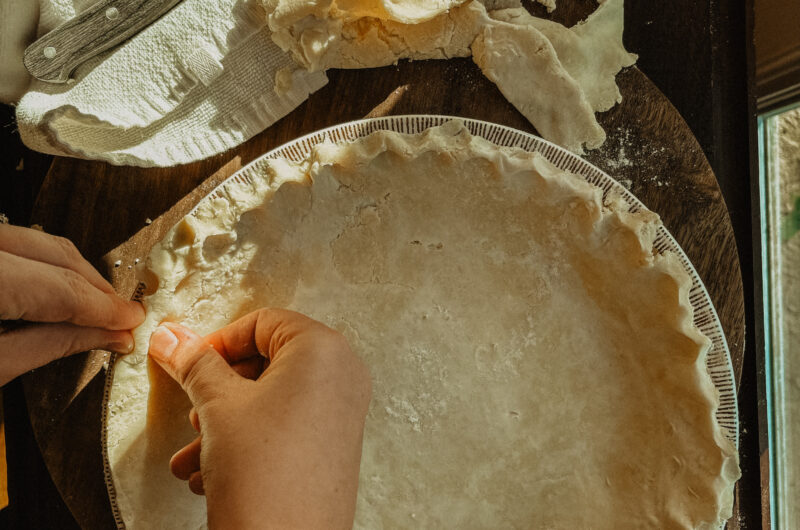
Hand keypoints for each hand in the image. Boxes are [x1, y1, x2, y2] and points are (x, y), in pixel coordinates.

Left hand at [0, 224, 144, 384]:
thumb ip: (50, 345)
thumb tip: (105, 335)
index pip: (63, 288)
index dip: (104, 308)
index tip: (129, 322)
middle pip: (57, 254)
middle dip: (95, 286)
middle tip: (119, 316)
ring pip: (39, 241)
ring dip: (72, 273)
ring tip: (90, 306)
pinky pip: (18, 243)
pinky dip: (42, 265)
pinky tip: (52, 291)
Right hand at [148, 309, 371, 529]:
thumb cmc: (266, 478)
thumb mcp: (218, 406)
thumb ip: (194, 363)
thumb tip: (174, 337)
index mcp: (323, 351)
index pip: (263, 322)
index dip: (219, 340)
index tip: (191, 360)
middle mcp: (342, 376)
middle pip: (268, 361)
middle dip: (220, 388)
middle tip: (196, 405)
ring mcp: (342, 413)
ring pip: (271, 400)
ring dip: (225, 422)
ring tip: (195, 450)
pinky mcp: (334, 446)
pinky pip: (285, 427)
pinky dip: (247, 441)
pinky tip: (212, 472)